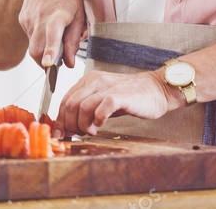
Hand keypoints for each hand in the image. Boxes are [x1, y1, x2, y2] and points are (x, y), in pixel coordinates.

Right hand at [19, 0, 86, 68]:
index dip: (50, 51)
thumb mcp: (79, 15)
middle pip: (35, 51)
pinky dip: (37, 38)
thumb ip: (73, 40)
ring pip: (32, 45)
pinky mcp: (22, 17)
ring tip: (54, 34)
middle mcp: (39, 18)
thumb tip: (69, 64)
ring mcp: (28, 18)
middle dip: (43, 62)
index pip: (52, 36)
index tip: (48, 64)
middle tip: (56, 63)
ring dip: (42, 48)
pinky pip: (29, 35)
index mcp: (57, 16)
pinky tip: (46, 24)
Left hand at [55, 69, 179, 136]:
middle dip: (70, 124)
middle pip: (70, 104)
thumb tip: (68, 127)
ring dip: (82, 124)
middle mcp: (95, 81)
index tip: (61, 134)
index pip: (65, 100)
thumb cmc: (129, 97)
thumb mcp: (103, 100)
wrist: (156, 89)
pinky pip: (102, 107)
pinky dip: (97, 119)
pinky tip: (101, 125)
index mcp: (88, 81)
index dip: (60, 120)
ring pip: (82, 106)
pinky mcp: (120, 95)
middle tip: (79, 134)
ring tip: (91, 131)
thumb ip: (86, 110)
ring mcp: (107, 87)